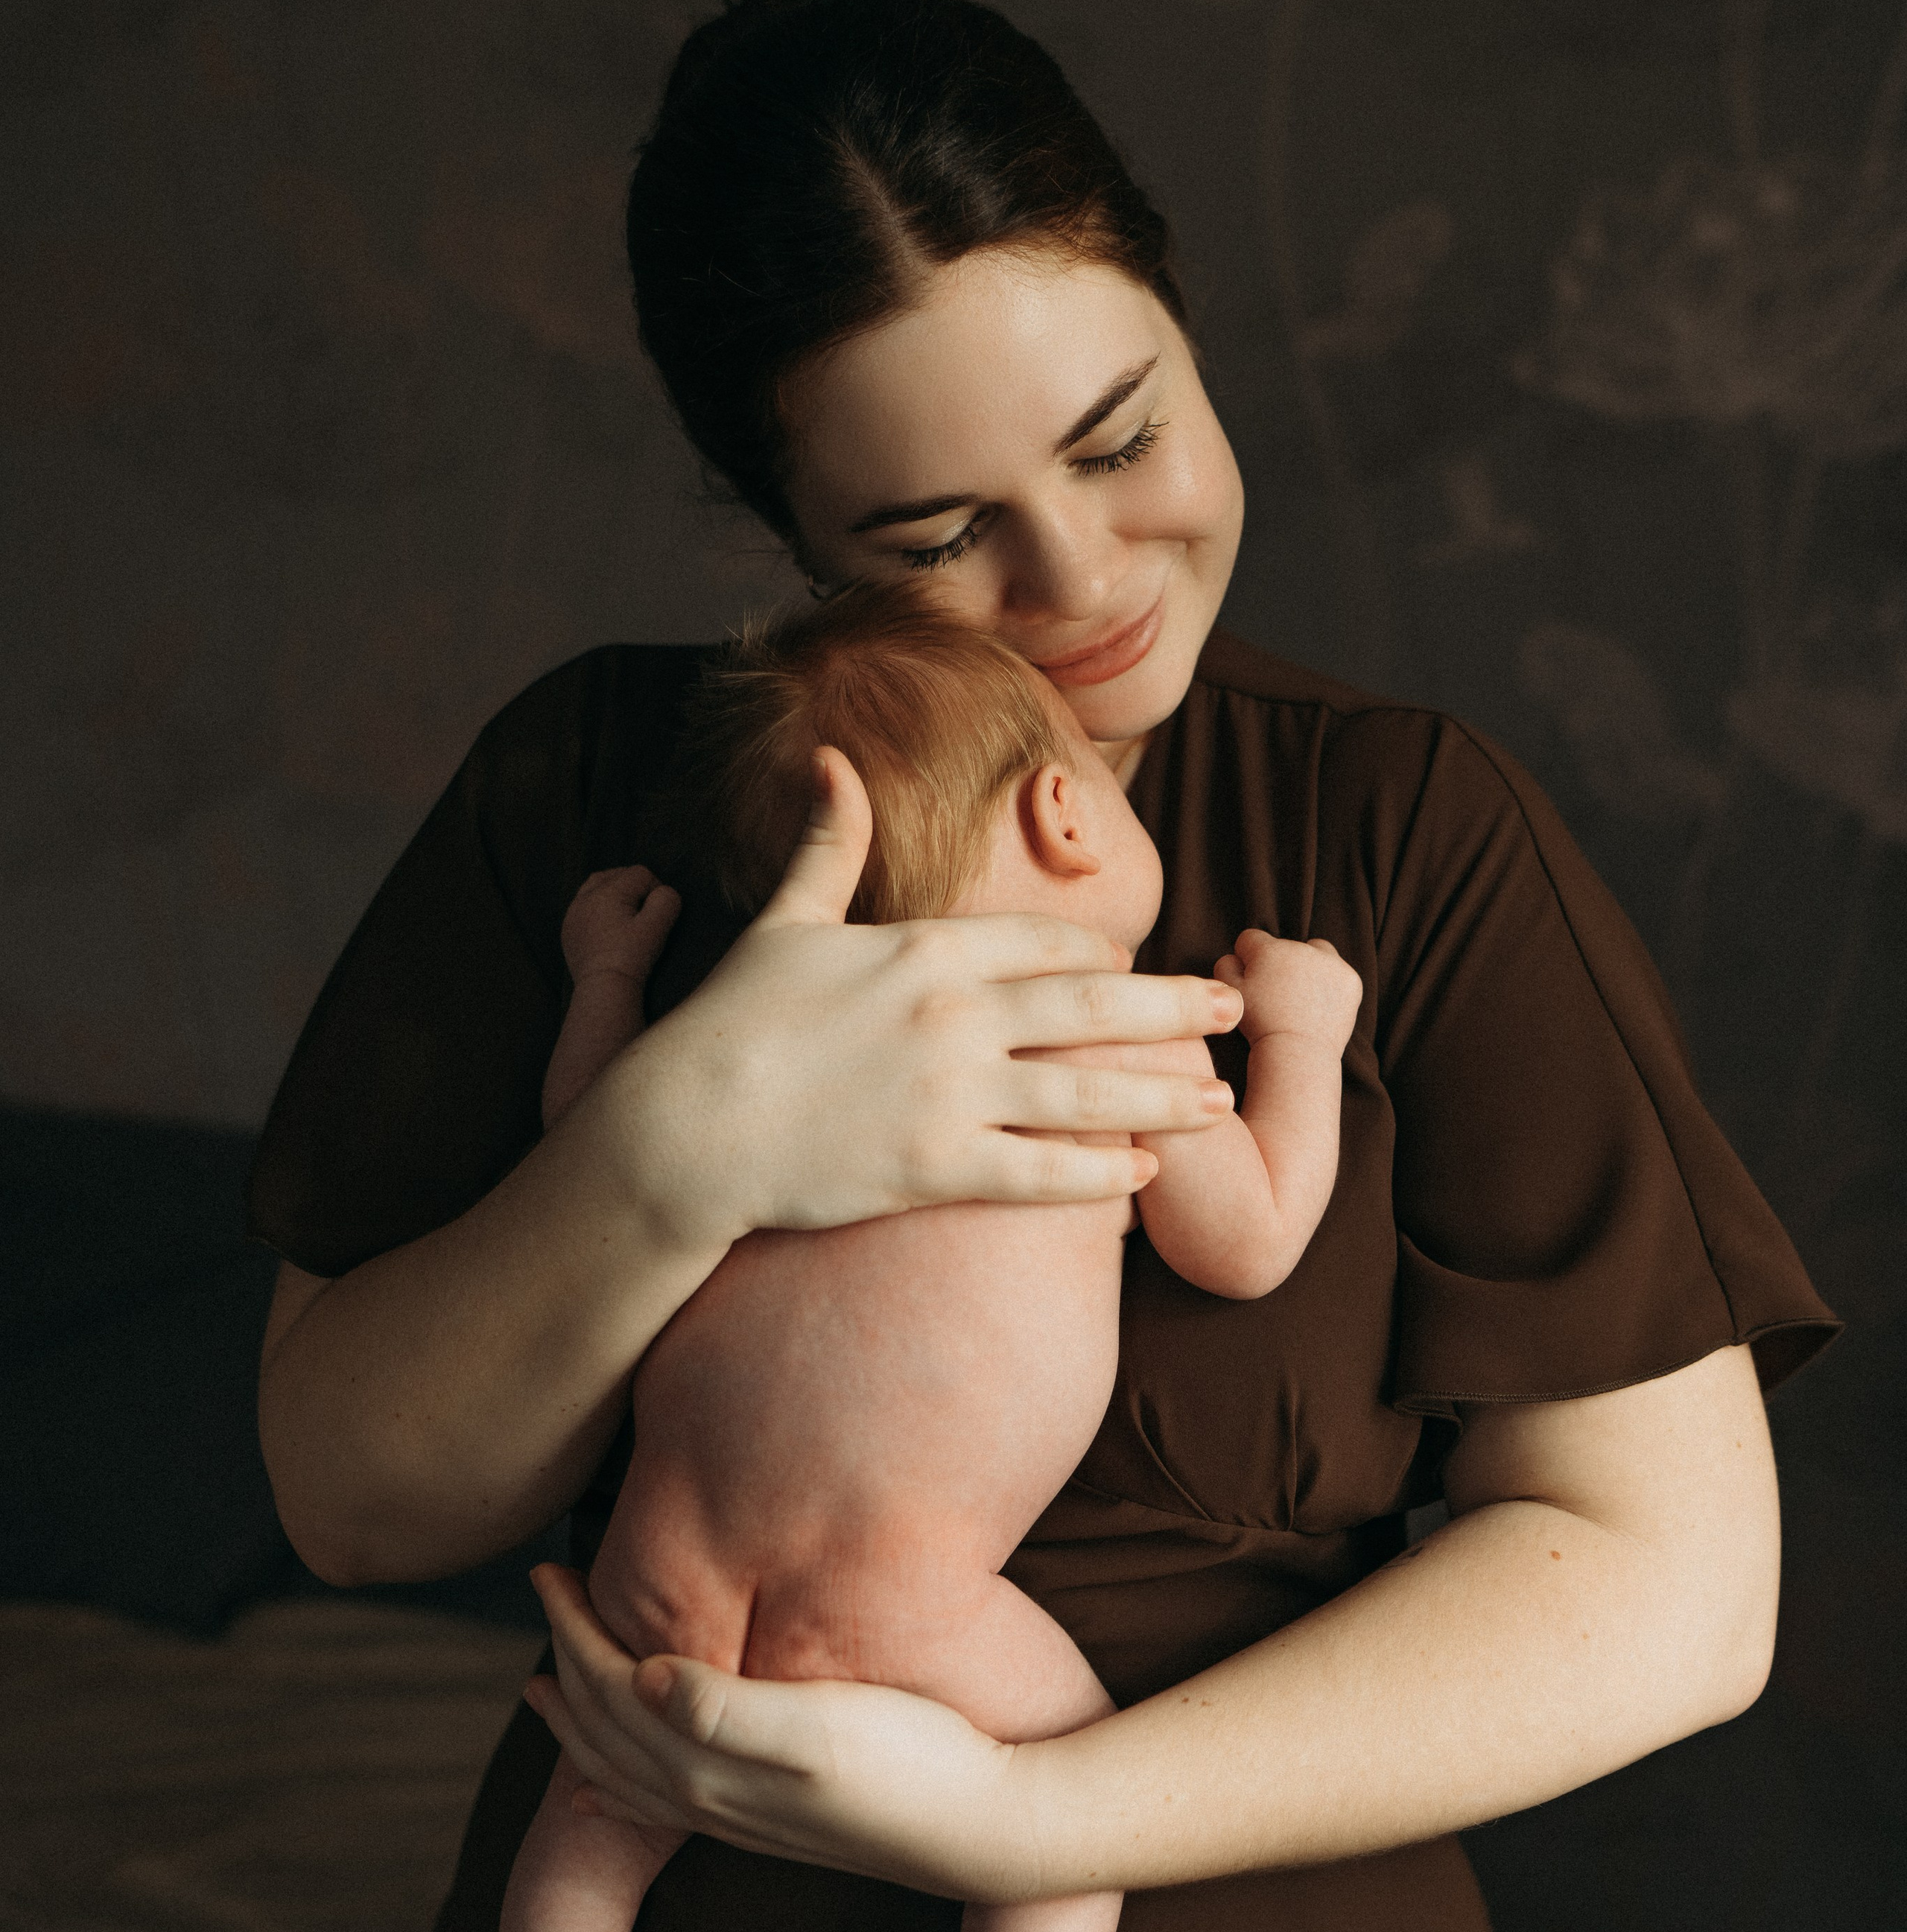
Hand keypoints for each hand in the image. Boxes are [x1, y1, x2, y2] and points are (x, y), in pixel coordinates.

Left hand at [522, 1566, 1041, 1904]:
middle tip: (544, 1589)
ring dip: (580, 1722)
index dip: (571, 1628)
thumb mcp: (824, 1726)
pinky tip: (613, 1779)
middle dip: (564, 1660)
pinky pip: (661, 1800)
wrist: (993, 1830)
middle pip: (605, 1728)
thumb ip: (729, 1708)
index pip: (611, 1690)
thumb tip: (643, 1673)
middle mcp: (713, 1798)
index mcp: (714, 1767)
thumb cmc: (920, 1760)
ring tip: (547, 1683)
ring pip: (626, 1769)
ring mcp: (741, 1816)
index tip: (547, 1570)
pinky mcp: (772, 1819)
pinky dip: (619, 1782)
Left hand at [559, 865, 681, 985]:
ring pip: (595, 887)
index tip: (658, 913)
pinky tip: (607, 927)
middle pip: (614, 875)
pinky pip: (583, 906)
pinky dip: (597, 908)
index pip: (640, 874)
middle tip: (643, 912)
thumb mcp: (657, 927)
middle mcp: (585, 897)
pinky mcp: (568, 930)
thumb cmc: (631, 957)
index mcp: (607, 891)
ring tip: (625, 913)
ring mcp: (573, 913)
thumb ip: (666, 900)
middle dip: (633, 887)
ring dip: (613, 893)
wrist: (603, 988)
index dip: (656, 888)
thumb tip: (663, 892)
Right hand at [597, 748, 1244, 1243]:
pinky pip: (1041, 1173)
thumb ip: (827, 844)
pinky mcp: (935, 1168)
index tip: (1136, 960)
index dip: (1099, 951)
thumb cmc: (728, 1023)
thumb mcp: (781, 921)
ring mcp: (949, 1094)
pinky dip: (1100, 1173)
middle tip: (1233, 1005)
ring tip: (1218, 1102)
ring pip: (1084, 1093)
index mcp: (924, 950)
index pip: (1043, 940)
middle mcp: (952, 1017)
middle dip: (1172, 1006)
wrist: (682, 1130)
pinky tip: (1144, 1171)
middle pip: (1090, 1005)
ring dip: (1161, 1095)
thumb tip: (828, 758)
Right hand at [1215, 930, 1361, 1052]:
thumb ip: (1225, 967)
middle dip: (1280, 964)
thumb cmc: (1259, 1027)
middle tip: (1278, 996)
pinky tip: (1320, 1005)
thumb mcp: (1231, 995)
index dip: (1246, 959)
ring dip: (1309, 965)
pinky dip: (1331, 984)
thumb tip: (1235, 957)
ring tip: (1301, 996)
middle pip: (1285, 946)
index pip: (1250, 939)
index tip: (1252, 980)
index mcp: (1269, 950)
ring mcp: (1331, 963)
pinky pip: (1338, 971)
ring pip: (1317, 951)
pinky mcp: (1350, 980)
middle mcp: (1302, 949)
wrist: (1298, 1054)